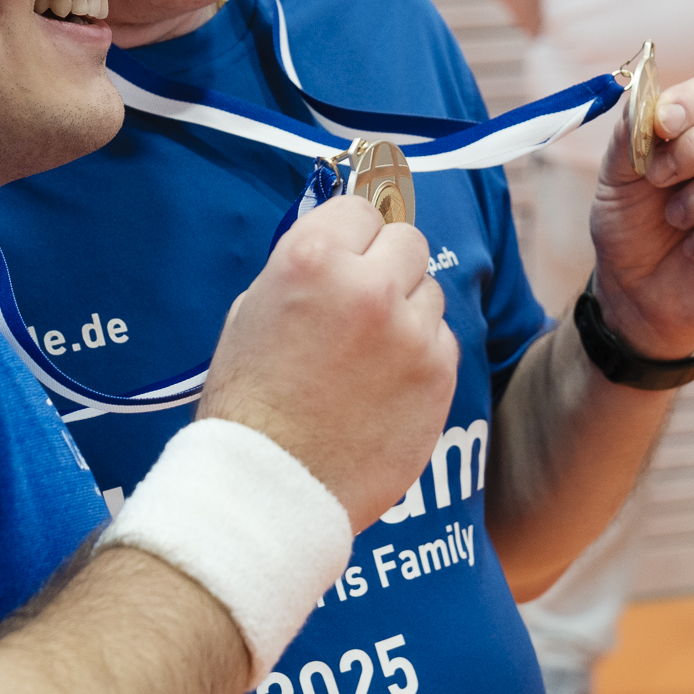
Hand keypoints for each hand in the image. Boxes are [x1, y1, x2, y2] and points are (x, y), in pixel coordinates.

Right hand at [199, 195, 457, 531]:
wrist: (271, 485)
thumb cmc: (250, 402)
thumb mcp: (254, 310)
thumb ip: (304, 269)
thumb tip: (344, 247)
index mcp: (313, 259)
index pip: (360, 208)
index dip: (350, 234)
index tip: (346, 253)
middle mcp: (369, 286)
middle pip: (407, 240)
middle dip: (386, 264)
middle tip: (362, 298)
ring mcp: (411, 332)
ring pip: (429, 291)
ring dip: (406, 310)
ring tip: (368, 352)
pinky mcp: (439, 376)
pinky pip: (443, 340)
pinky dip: (421, 354)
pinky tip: (385, 383)